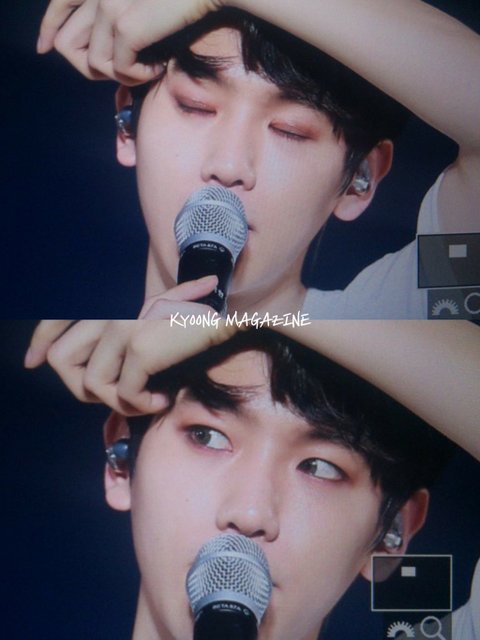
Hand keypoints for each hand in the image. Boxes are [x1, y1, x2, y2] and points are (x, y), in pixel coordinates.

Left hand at [24, 276, 236, 413]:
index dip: (40, 341)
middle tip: (116, 397)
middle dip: (85, 389)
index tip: (30, 359)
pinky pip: (124, 395)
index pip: (57, 322)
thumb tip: (97, 381)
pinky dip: (143, 406)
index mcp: (112, 310)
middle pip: (62, 361)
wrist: (230, 325)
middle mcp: (111, 316)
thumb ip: (122, 346)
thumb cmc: (195, 335)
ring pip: (91, 386)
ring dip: (120, 402)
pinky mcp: (140, 348)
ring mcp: (124, 330)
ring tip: (149, 398)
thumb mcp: (153, 334)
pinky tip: (163, 400)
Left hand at [37, 0, 223, 82]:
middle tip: (124, 72)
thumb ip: (116, 21)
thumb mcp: (140, 10)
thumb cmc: (183, 4)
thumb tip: (99, 59)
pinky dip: (139, 77)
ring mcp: (107, 4)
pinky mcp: (122, 24)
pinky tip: (158, 68)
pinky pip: (119, 70)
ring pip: (94, 65)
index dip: (49, 28)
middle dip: (92, 68)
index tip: (43, 47)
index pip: (59, 3)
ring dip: (122, 75)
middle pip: (68, 45)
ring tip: (147, 66)